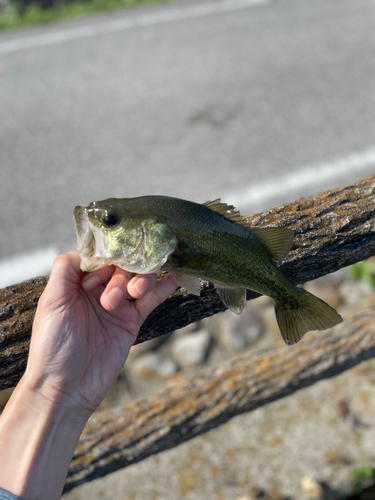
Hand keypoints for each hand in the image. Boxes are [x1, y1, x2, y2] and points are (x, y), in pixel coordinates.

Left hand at [26, 251, 177, 417]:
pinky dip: (164, 287)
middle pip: (121, 266)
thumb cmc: (52, 346)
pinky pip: (151, 300)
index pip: (101, 256)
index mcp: (77, 282)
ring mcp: (117, 306)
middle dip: (123, 275)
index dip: (108, 257)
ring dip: (141, 279)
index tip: (113, 263)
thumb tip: (88, 246)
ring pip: (138, 279)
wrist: (65, 388)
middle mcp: (98, 290)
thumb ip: (65, 269)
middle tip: (114, 298)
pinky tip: (175, 276)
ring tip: (134, 294)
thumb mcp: (51, 301)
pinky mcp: (132, 322)